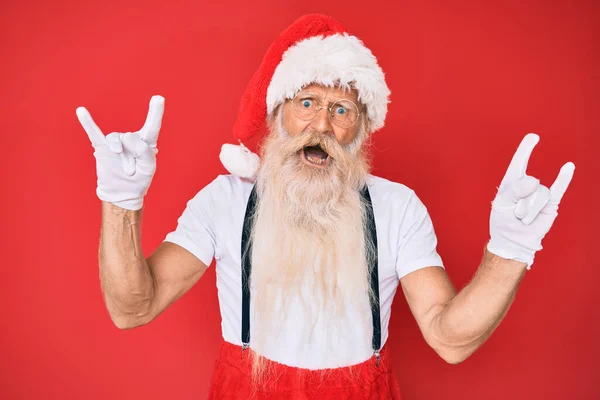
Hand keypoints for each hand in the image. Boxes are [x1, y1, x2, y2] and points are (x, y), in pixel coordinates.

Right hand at [77, 95, 164, 210]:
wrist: (123, 193)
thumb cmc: (139, 179)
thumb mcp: (149, 167)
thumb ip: (143, 150)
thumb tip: (127, 137)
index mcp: (146, 142)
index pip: (152, 126)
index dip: (156, 112)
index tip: (159, 98)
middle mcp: (130, 139)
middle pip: (131, 138)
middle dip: (133, 157)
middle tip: (133, 172)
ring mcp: (115, 143)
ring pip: (116, 141)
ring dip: (121, 157)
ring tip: (126, 171)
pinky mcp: (102, 148)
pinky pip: (93, 133)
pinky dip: (87, 122)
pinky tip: (81, 111)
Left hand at [486, 133, 574, 268]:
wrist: (514, 241)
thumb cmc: (504, 223)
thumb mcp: (501, 205)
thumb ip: (513, 190)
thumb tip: (535, 181)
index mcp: (511, 184)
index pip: (518, 163)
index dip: (525, 149)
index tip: (533, 137)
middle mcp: (527, 186)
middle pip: (527, 183)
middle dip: (520, 200)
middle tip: (515, 213)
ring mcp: (540, 194)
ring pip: (538, 194)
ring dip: (529, 210)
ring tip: (523, 218)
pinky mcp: (551, 203)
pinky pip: (558, 188)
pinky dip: (564, 178)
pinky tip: (568, 166)